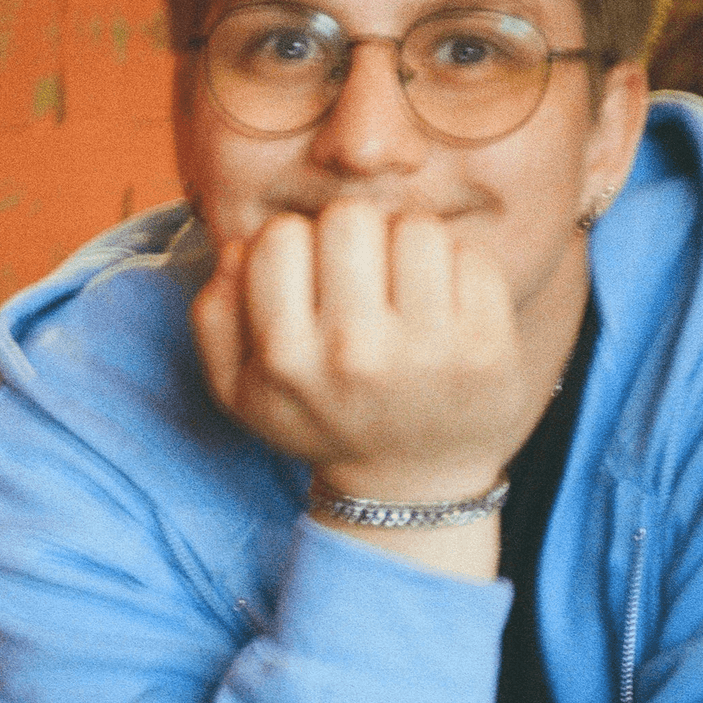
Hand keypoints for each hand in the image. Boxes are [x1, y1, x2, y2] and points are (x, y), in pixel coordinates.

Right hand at [191, 199, 544, 503]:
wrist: (414, 485)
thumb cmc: (325, 419)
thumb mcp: (239, 392)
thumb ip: (214, 316)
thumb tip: (239, 248)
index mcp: (288, 357)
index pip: (281, 235)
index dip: (297, 244)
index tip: (313, 274)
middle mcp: (356, 351)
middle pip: (351, 217)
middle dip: (355, 236)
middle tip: (365, 273)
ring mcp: (429, 349)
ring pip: (416, 227)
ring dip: (409, 246)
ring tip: (407, 285)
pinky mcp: (488, 347)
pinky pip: (471, 256)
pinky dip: (458, 268)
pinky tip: (447, 303)